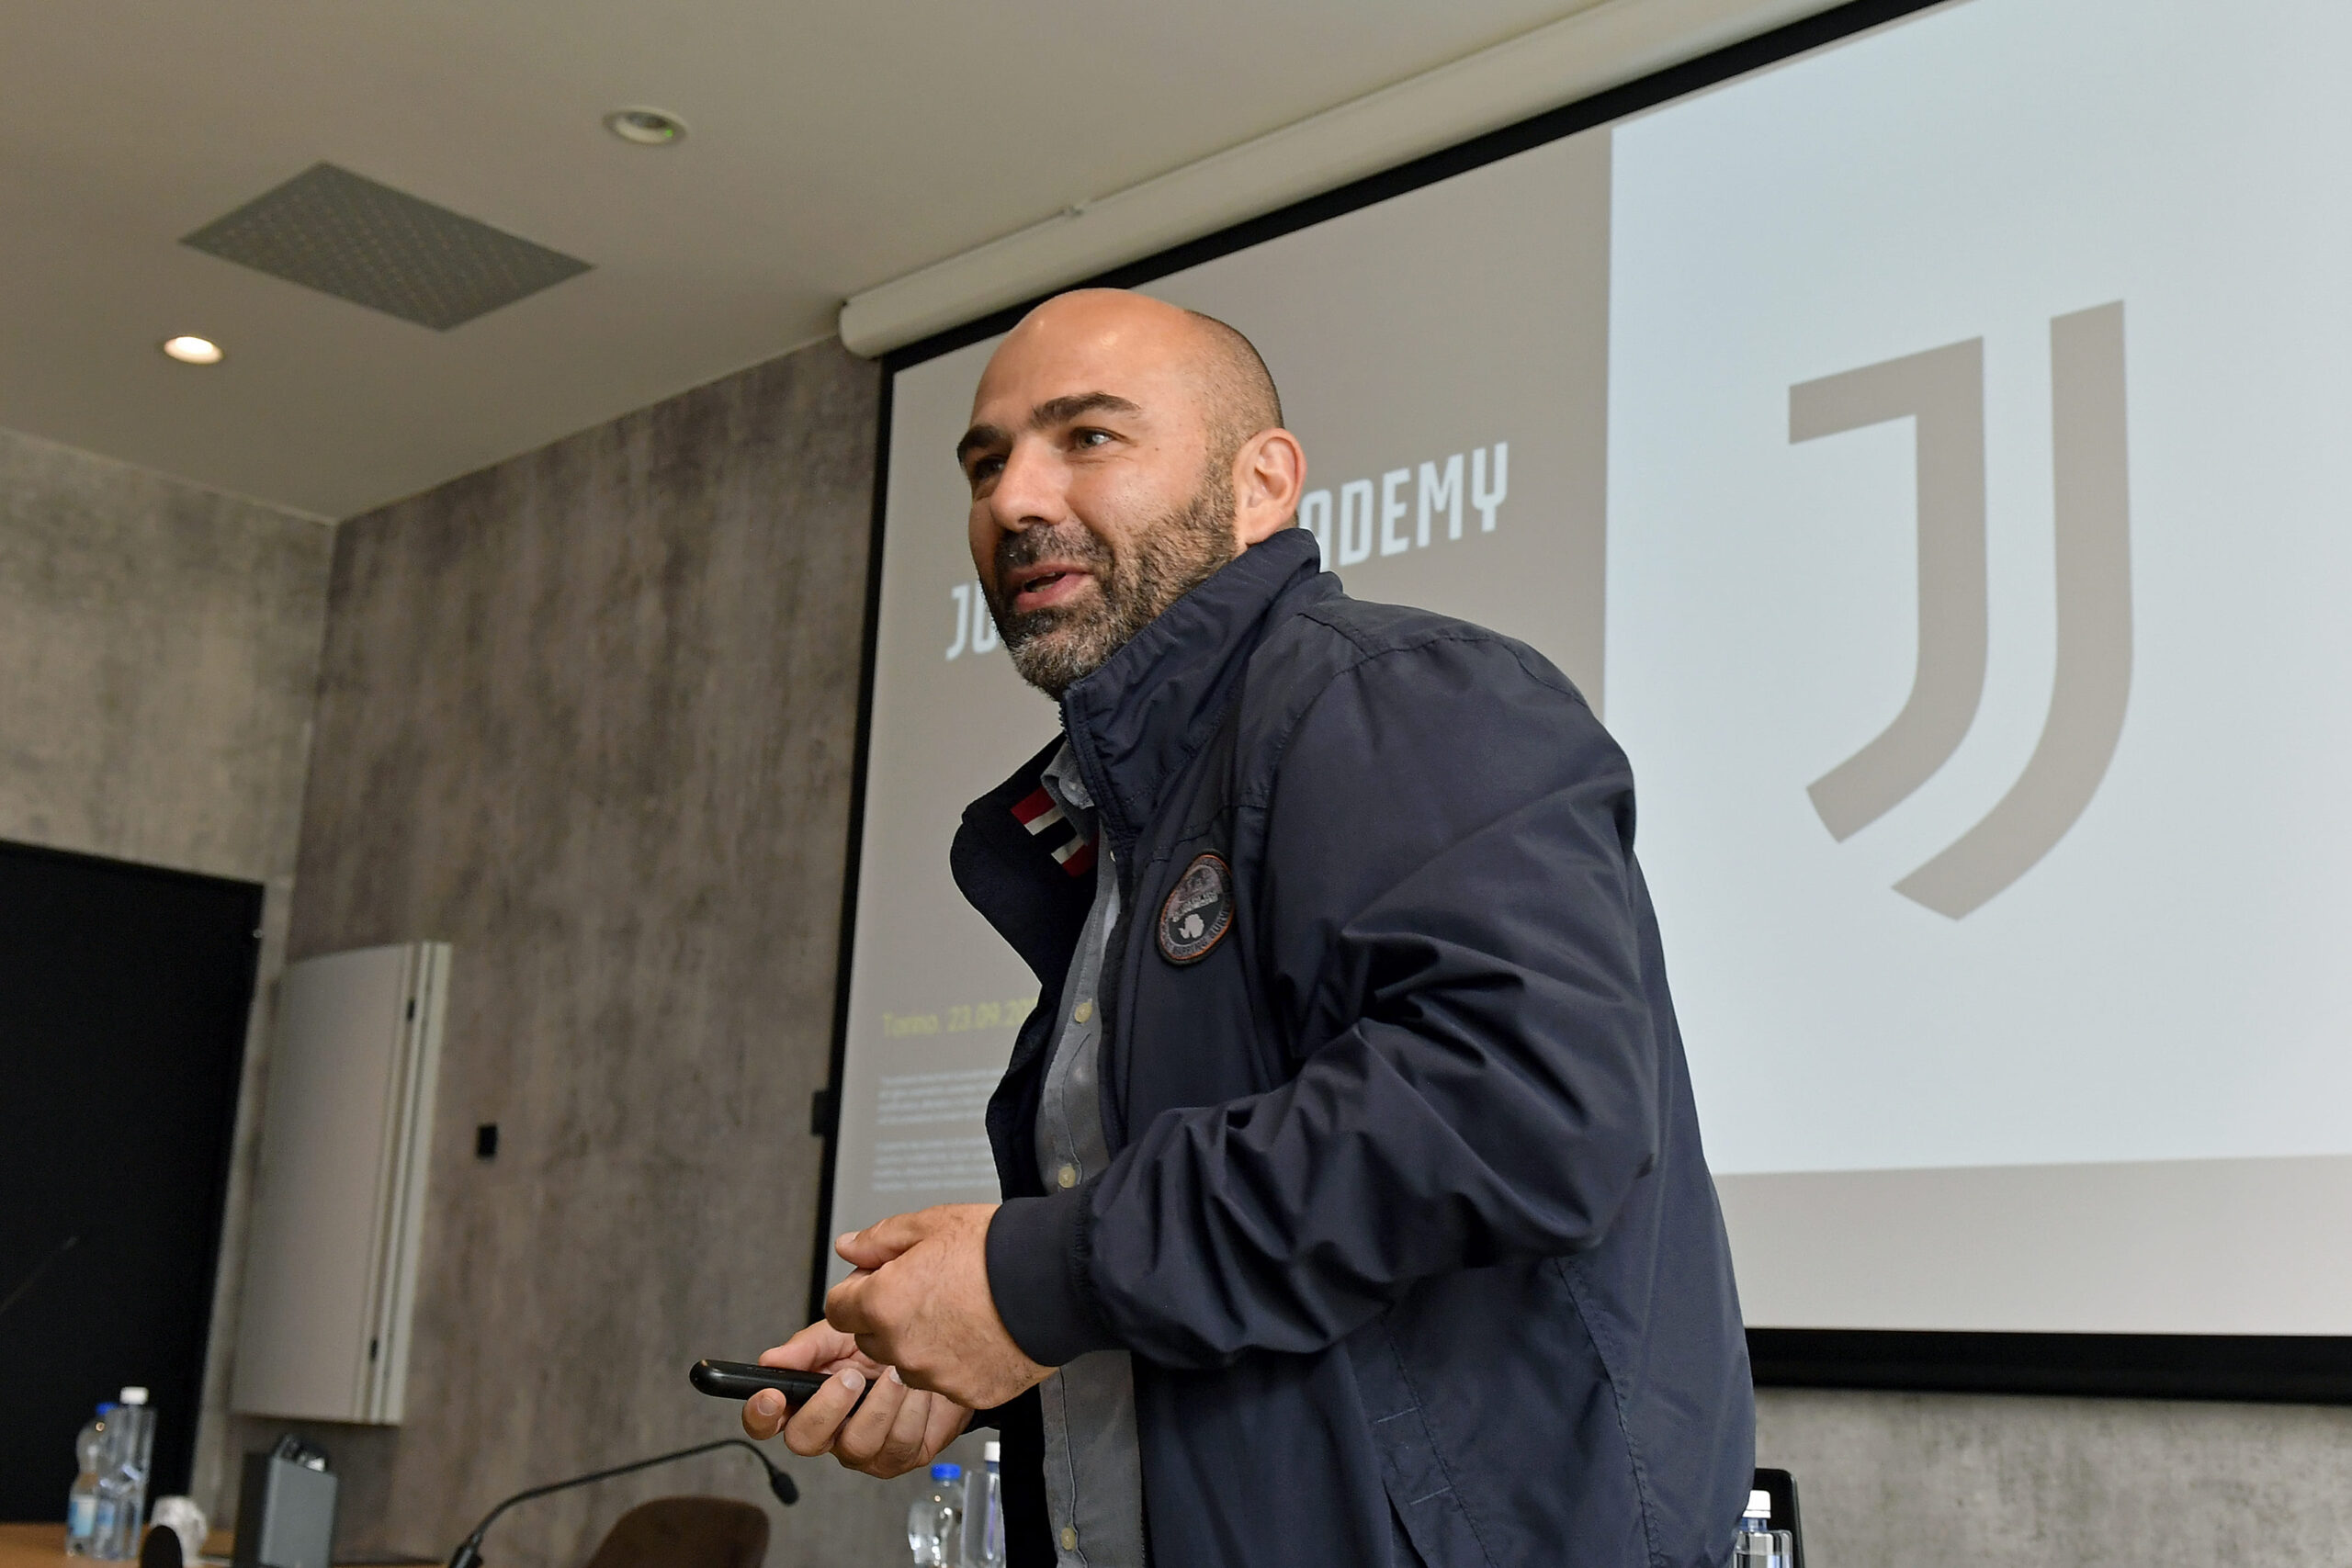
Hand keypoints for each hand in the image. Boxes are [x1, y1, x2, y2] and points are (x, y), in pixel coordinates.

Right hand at [739, 1320, 970, 1478]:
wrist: (942, 1353)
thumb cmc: (887, 1348)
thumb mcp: (845, 1334)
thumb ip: (809, 1346)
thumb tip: (772, 1360)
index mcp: (807, 1401)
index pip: (766, 1422)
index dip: (761, 1415)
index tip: (772, 1395)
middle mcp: (831, 1432)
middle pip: (804, 1441)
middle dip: (828, 1407)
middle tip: (853, 1376)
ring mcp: (865, 1451)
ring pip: (857, 1446)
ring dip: (879, 1404)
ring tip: (895, 1374)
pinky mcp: (902, 1457)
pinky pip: (901, 1444)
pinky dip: (912, 1410)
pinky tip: (919, 1389)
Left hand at [825, 1204, 1053, 1409]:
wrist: (1055, 1280)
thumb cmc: (996, 1250)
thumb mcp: (929, 1224)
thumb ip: (879, 1240)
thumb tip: (850, 1247)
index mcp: (882, 1304)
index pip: (838, 1310)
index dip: (858, 1292)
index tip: (880, 1283)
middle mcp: (902, 1347)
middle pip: (871, 1341)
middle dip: (888, 1319)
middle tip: (928, 1293)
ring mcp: (935, 1376)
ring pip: (909, 1364)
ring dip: (922, 1345)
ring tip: (961, 1314)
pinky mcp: (968, 1394)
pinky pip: (950, 1382)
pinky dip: (959, 1364)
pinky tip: (982, 1336)